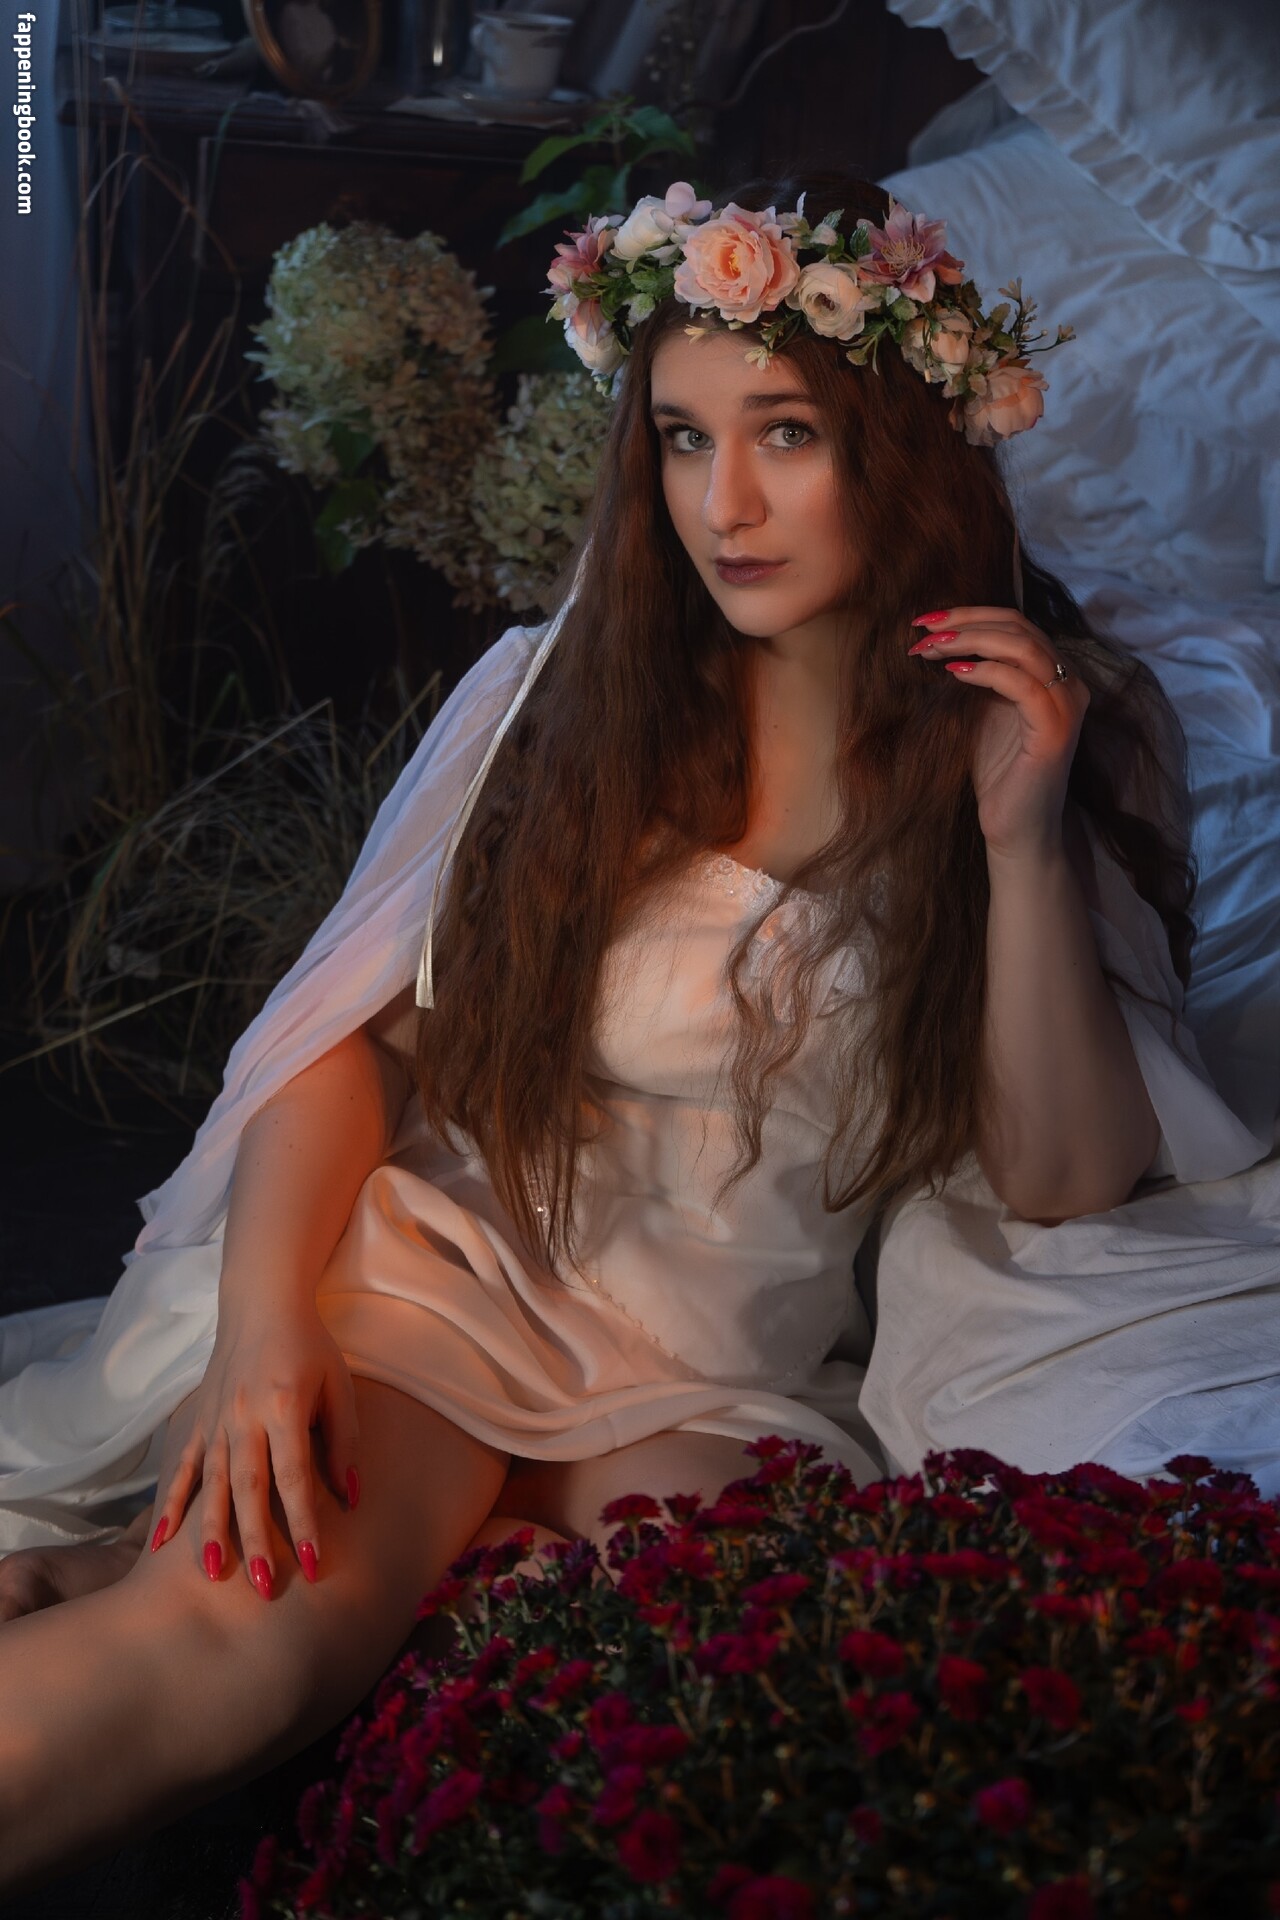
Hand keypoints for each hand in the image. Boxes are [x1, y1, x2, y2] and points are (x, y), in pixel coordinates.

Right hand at [150, 1303, 360, 1598]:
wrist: (261, 1304)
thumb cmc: (309, 1346)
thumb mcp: (338, 1385)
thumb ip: (344, 1441)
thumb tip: (351, 1496)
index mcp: (283, 1405)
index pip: (293, 1476)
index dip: (302, 1522)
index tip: (313, 1563)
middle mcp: (244, 1415)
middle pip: (249, 1487)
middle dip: (256, 1540)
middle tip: (265, 1590)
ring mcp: (216, 1419)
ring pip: (212, 1484)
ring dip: (211, 1531)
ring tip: (213, 1575)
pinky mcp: (198, 1420)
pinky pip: (183, 1467)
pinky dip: (170, 1503)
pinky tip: (160, 1540)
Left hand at [908, 607, 1089, 858]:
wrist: (1016, 830)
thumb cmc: (998, 776)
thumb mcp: (984, 712)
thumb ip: (977, 674)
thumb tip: (939, 640)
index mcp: (1052, 674)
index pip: (1015, 623)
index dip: (970, 614)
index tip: (924, 620)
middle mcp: (1068, 683)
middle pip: (1018, 627)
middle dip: (964, 622)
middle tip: (921, 630)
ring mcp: (1066, 705)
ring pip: (1022, 647)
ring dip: (970, 641)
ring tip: (931, 649)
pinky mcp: (1056, 730)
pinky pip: (1022, 684)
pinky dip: (985, 672)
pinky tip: (953, 674)